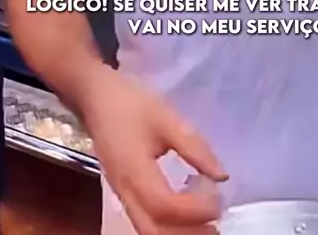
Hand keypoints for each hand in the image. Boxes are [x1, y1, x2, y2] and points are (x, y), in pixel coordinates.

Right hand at [83, 66, 227, 234]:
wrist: (97, 97)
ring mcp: (120, 194)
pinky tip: (185, 214)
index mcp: (134, 170)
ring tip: (206, 224)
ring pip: (147, 230)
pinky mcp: (122, 192)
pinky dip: (166, 226)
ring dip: (177, 233)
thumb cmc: (132, 104)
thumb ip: (194, 147)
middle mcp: (124, 190)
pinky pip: (143, 220)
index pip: (164, 205)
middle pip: (153, 230)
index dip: (194, 210)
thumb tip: (221, 176)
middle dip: (187, 234)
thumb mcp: (167, 118)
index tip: (219, 197)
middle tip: (216, 224)